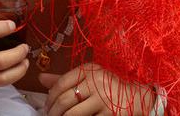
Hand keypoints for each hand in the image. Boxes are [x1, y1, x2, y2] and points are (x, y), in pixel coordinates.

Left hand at [40, 64, 154, 115]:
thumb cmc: (110, 87)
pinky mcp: (110, 114)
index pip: (62, 82)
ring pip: (72, 113)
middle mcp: (97, 81)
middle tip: (49, 115)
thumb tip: (41, 78)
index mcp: (90, 70)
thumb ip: (66, 79)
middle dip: (53, 111)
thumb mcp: (90, 78)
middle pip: (65, 99)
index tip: (46, 105)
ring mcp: (104, 99)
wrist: (138, 97)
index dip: (50, 96)